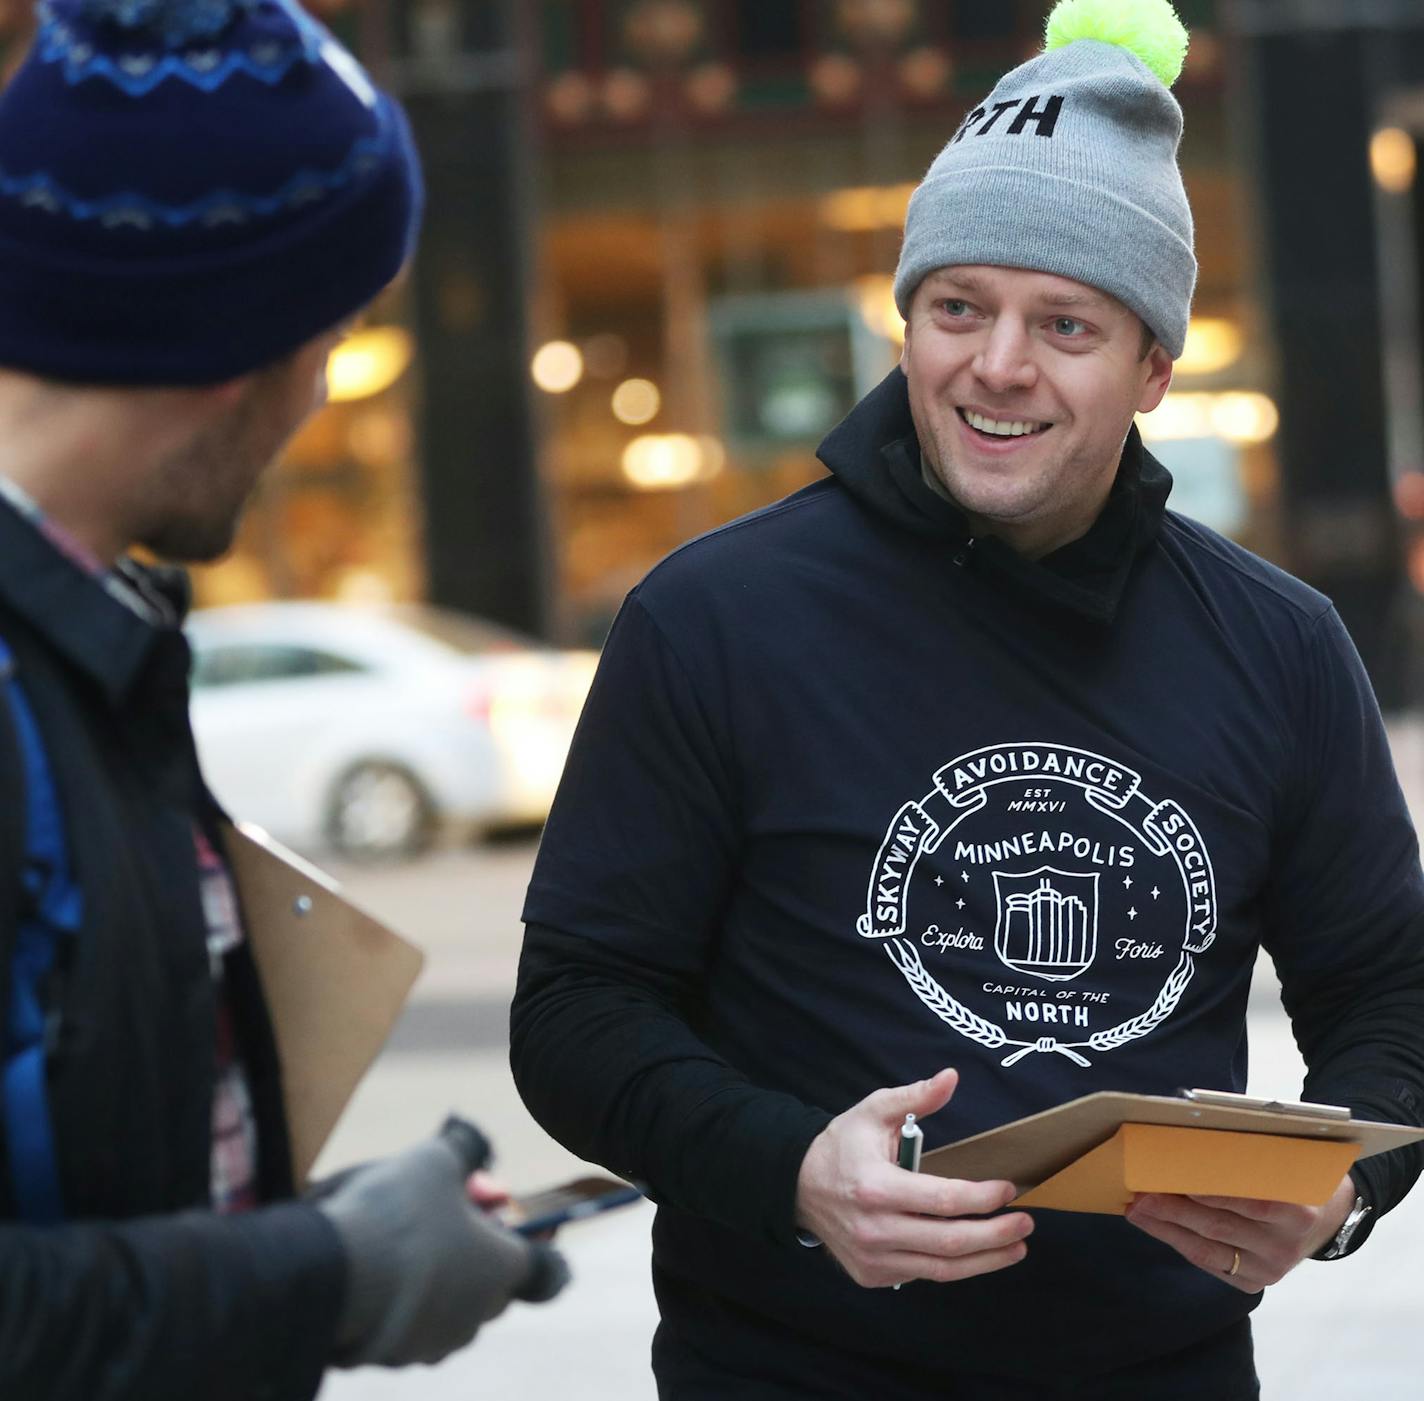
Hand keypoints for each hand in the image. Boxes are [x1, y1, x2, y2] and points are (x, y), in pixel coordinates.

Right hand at [316, 1135, 568, 1368]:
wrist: (331, 1277)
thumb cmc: (398, 1215)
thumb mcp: (436, 1160)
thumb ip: (463, 1148)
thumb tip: (471, 1134)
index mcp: (504, 1268)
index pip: (548, 1273)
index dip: (544, 1249)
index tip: (542, 1232)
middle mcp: (477, 1313)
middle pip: (493, 1283)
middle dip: (479, 1250)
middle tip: (453, 1215)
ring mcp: (435, 1339)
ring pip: (450, 1304)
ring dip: (440, 1276)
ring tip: (408, 1239)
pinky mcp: (393, 1354)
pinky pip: (409, 1321)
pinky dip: (403, 1298)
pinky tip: (377, 1270)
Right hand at [794, 1068, 1032, 1288]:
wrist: (797, 1185)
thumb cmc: (841, 1145)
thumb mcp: (872, 1111)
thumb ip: (914, 1098)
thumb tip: (951, 1078)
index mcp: (876, 1187)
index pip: (942, 1200)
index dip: (981, 1198)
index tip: (1008, 1189)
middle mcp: (875, 1229)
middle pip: (950, 1241)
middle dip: (996, 1234)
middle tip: (1026, 1223)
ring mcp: (873, 1258)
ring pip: (943, 1269)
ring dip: (986, 1260)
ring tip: (1016, 1247)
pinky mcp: (873, 1275)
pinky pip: (924, 1274)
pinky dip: (955, 1266)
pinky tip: (977, 1253)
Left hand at [1125, 1174, 1356, 1293]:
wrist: (1329, 1219)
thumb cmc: (1297, 1177)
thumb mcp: (1289, 1161)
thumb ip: (1252, 1156)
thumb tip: (1194, 1137)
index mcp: (1299, 1211)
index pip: (1249, 1202)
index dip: (1210, 1192)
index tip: (1175, 1177)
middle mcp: (1285, 1245)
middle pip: (1219, 1226)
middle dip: (1174, 1209)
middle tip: (1140, 1193)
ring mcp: (1270, 1268)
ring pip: (1208, 1249)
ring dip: (1166, 1228)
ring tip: (1136, 1209)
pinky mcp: (1255, 1282)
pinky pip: (1209, 1263)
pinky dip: (1178, 1242)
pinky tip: (1155, 1226)